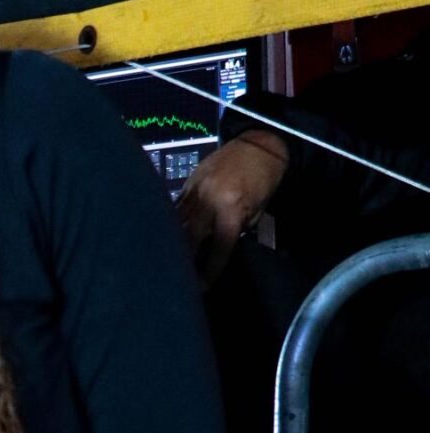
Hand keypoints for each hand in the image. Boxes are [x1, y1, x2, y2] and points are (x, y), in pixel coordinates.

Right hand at [175, 130, 288, 286]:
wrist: (259, 145)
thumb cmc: (264, 181)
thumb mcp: (258, 212)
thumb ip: (236, 231)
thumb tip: (218, 248)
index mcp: (230, 211)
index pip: (217, 249)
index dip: (209, 270)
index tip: (203, 286)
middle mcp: (207, 202)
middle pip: (189, 239)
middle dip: (185, 261)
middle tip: (182, 278)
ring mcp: (194, 191)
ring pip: (177, 224)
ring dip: (174, 244)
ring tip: (170, 261)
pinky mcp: (188, 183)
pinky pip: (176, 208)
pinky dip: (173, 224)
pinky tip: (168, 237)